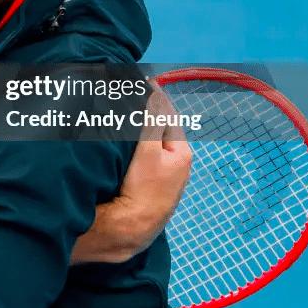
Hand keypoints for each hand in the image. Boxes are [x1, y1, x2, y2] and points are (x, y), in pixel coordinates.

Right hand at [72, 82, 192, 262]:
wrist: (131, 228)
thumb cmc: (142, 191)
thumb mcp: (148, 151)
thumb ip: (152, 122)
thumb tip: (154, 94)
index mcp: (181, 152)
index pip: (168, 115)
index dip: (156, 96)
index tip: (144, 80)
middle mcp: (177, 164)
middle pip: (161, 128)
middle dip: (150, 111)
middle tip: (133, 93)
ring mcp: (165, 176)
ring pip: (153, 142)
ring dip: (143, 128)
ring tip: (128, 112)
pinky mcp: (151, 186)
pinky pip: (146, 155)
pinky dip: (138, 144)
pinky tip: (126, 142)